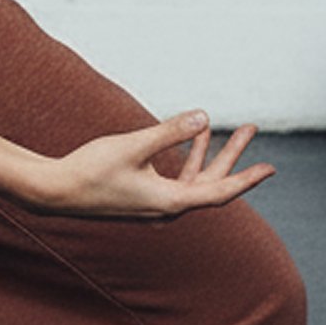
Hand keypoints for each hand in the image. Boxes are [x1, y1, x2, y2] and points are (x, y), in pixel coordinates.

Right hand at [21, 110, 274, 218]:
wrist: (54, 192)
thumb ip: (169, 132)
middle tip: (250, 128)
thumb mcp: (133, 146)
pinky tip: (187, 140)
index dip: (246, 178)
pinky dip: (186, 158)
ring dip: (207, 153)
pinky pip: (175, 178)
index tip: (270, 167)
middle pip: (210, 183)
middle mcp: (166, 207)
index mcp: (169, 201)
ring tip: (224, 128)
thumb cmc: (90, 170)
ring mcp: (153, 204)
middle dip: (231, 155)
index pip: (219, 192)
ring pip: (192, 179)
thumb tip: (205, 117)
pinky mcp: (141, 197)